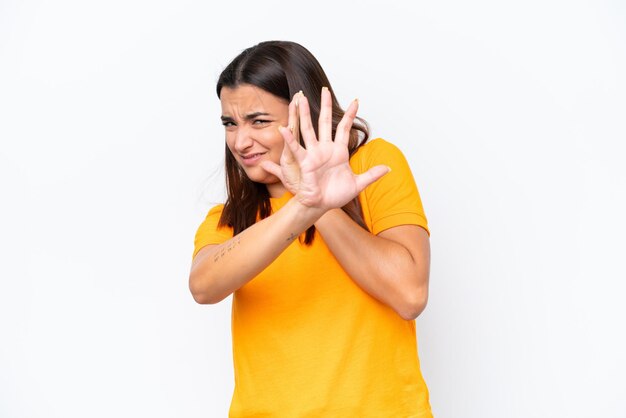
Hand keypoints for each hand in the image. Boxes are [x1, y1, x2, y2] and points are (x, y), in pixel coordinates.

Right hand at [260, 87, 389, 209]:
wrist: (322, 206)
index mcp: (339, 151)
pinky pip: (297, 149)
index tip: (356, 101)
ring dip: (305, 115)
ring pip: (309, 129)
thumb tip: (388, 168)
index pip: (344, 128)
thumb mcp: (358, 184)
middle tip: (324, 89)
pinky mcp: (305, 162)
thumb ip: (372, 174)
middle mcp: (325, 149)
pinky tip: (285, 128)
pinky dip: (290, 139)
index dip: (350, 114)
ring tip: (301, 99)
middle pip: (324, 122)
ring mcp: (314, 154)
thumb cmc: (336, 195)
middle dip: (325, 105)